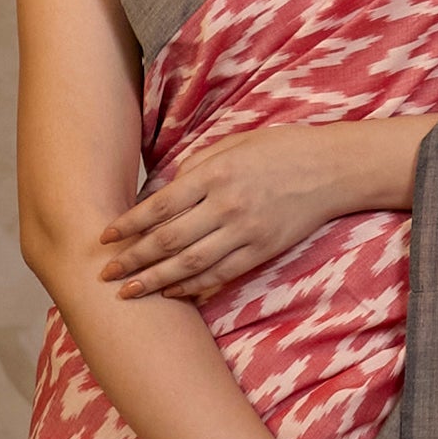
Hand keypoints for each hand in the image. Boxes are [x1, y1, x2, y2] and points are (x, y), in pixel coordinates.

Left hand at [102, 121, 391, 303]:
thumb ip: (194, 170)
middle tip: (105, 274)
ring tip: (129, 292)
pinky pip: (221, 274)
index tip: (105, 237)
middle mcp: (227, 205)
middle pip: (168, 240)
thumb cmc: (278, 149)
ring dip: (156, 281)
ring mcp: (246, 232)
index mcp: (215, 174)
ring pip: (191, 264)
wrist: (331, 169)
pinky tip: (173, 293)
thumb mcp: (232, 145)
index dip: (129, 225)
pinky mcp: (262, 250)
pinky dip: (194, 287)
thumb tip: (158, 195)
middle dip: (133, 259)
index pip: (160, 206)